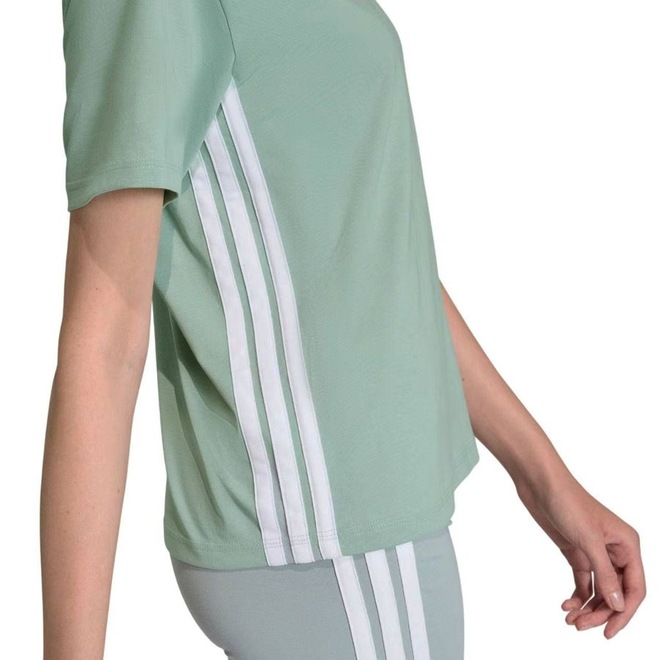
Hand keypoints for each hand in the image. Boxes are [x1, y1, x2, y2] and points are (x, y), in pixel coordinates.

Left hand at [514, 472, 645, 638]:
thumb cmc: (567, 502)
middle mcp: (615, 550)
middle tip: (580, 626)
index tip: (609, 632)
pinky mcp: (576, 551)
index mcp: (627, 544)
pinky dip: (577, 595)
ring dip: (588, 607)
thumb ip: (605, 573)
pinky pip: (583, 580)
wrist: (539, 483)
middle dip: (601, 612)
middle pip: (616, 592)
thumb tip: (617, 605)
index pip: (635, 588)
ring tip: (571, 621)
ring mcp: (595, 551)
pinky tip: (566, 605)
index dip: (624, 612)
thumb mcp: (587, 540)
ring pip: (600, 589)